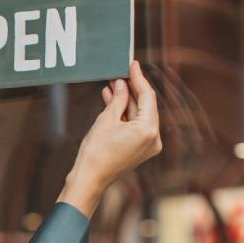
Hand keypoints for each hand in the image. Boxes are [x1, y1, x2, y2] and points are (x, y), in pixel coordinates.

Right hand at [64, 60, 163, 215]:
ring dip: (126, 100)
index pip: (147, 96)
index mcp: (148, 130)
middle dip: (132, 89)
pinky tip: (112, 100)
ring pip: (139, 115)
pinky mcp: (139, 149)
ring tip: (112, 84)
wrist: (90, 179)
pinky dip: (125, 114)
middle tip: (121, 72)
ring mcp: (148, 145)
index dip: (138, 78)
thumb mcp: (106, 119)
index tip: (132, 64)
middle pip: (145, 105)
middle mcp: (153, 138)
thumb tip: (121, 84)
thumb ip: (117, 99)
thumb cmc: (96, 152)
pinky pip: (135, 125)